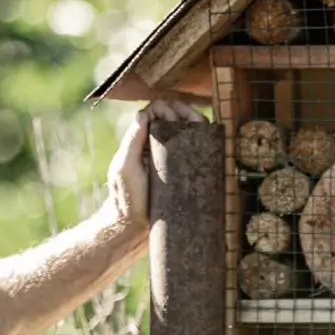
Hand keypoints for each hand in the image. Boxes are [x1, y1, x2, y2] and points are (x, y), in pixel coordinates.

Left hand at [104, 98, 204, 240]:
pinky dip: (204, 138)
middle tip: (193, 122)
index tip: (173, 121)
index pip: (155, 110)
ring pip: (186, 128)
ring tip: (203, 129)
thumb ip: (132, 141)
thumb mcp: (125, 168)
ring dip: (196, 121)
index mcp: (140, 138)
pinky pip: (195, 148)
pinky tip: (210, 140)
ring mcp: (170, 156)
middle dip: (185, 110)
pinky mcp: (183, 169)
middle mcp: (156, 143)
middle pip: (173, 114)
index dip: (166, 109)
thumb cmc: (127, 197)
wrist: (136, 226)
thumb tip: (144, 114)